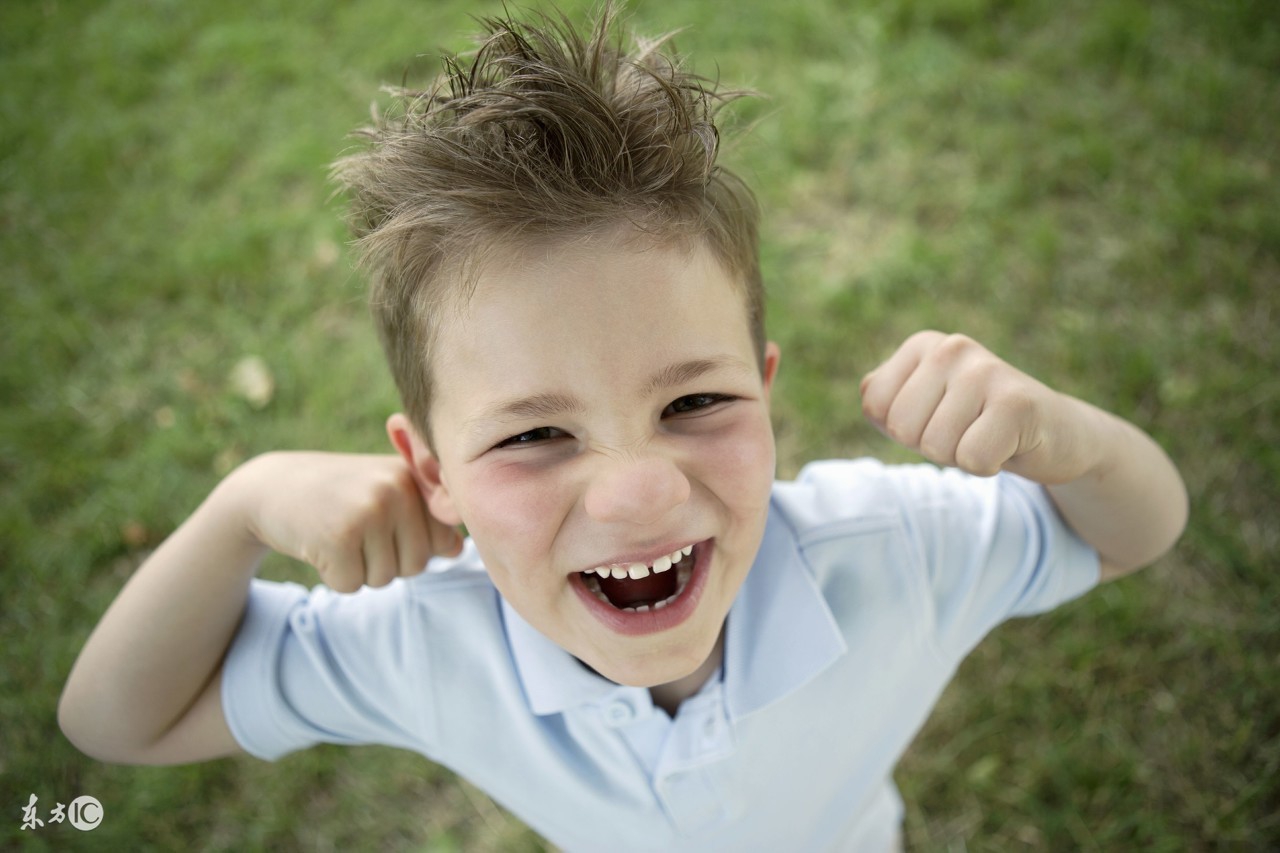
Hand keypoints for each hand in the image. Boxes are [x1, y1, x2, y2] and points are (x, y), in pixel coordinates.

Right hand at [236, 452, 463, 591]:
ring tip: (337, 534)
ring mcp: (368, 512)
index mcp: (412, 477)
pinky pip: (352, 585)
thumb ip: (426, 515)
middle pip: (417, 565)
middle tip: (354, 531)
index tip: (382, 522)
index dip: (411, 545)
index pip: (443, 542)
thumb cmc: (338, 493)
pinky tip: (319, 544)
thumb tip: (457, 549)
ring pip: (384, 578)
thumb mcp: (385, 492)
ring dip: (358, 569)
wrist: (270, 487)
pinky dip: (334, 576)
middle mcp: (395, 489)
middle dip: (385, 561)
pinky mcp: (337, 538)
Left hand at [860, 331, 1097, 484]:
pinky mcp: (1017, 402)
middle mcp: (951, 348)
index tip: (939, 420)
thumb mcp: (923, 407)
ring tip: (987, 436)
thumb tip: (868, 396)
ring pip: (935, 446)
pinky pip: (971, 458)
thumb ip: (883, 400)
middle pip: (902, 429)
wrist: (1056, 434)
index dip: (904, 430)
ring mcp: (985, 371)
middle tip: (967, 431)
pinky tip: (1007, 446)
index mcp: (923, 345)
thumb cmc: (978, 424)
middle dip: (930, 445)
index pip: (875, 407)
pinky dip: (987, 466)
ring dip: (960, 457)